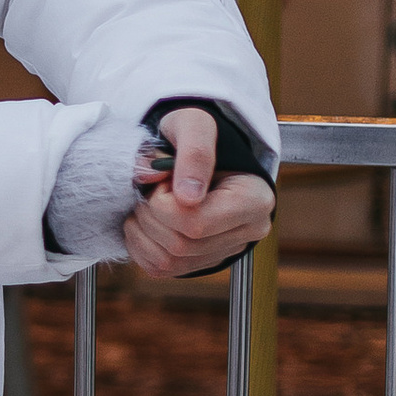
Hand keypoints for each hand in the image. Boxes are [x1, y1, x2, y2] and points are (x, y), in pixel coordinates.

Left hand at [123, 103, 273, 279]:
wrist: (194, 154)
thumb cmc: (194, 138)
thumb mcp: (194, 125)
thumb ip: (193, 151)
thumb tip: (186, 196)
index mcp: (255, 200)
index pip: (196, 223)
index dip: (164, 205)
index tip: (163, 180)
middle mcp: (247, 232)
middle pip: (181, 245)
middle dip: (151, 216)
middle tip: (152, 190)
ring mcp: (224, 252)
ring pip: (169, 261)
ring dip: (143, 231)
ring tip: (149, 203)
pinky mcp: (201, 263)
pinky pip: (159, 269)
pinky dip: (140, 245)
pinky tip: (147, 220)